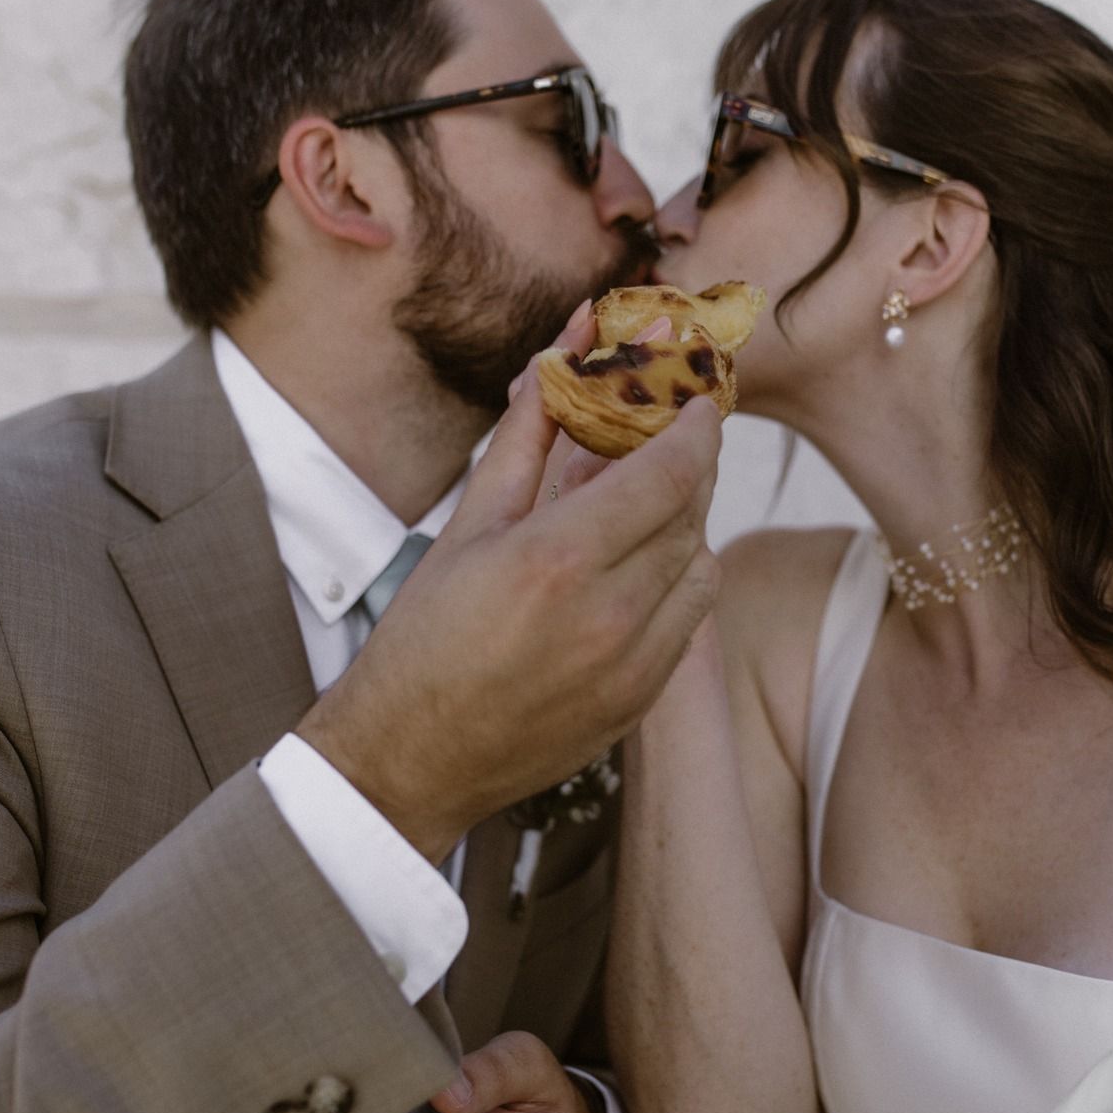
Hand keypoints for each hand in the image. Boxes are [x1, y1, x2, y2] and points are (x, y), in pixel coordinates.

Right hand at [299, 301, 721, 861]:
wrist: (410, 757)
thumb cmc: (425, 635)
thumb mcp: (469, 525)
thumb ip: (529, 435)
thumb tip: (564, 354)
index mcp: (557, 558)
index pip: (668, 473)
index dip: (695, 429)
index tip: (698, 403)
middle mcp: (609, 614)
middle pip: (692, 515)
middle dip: (691, 468)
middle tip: (674, 441)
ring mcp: (633, 666)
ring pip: (702, 569)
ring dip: (687, 528)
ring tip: (646, 510)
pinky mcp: (640, 702)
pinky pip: (689, 623)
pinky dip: (678, 585)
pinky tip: (636, 572)